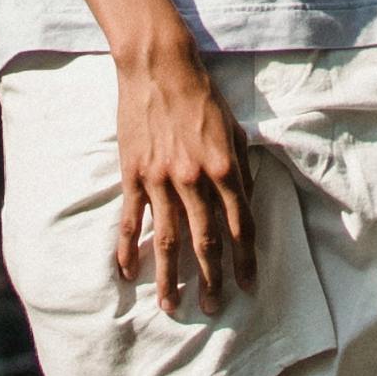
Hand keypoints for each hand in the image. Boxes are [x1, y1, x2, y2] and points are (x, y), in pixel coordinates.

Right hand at [110, 43, 252, 312]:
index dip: (245, 260)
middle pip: (206, 243)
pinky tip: (129, 273)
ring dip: (170, 278)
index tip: (247, 286)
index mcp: (225, 170)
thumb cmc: (202, 97)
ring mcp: (161, 180)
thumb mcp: (235, 130)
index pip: (240, 227)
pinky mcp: (134, 174)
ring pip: (168, 240)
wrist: (160, 68)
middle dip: (211, 280)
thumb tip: (244, 203)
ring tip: (171, 306)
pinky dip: (129, 249)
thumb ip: (241, 169)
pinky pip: (132, 219)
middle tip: (212, 308)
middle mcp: (195, 180)